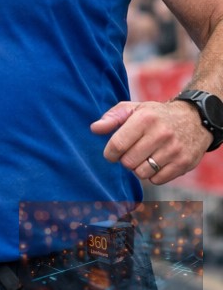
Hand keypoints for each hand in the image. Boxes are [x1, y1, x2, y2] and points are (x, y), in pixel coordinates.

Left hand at [91, 99, 210, 184]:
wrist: (194, 120)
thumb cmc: (156, 114)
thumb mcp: (134, 108)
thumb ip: (112, 118)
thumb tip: (94, 129)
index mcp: (145, 119)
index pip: (118, 144)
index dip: (109, 153)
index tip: (110, 154)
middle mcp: (160, 134)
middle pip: (129, 162)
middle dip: (124, 160)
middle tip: (129, 153)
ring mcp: (174, 150)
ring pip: (142, 173)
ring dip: (138, 168)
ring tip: (142, 157)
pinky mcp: (184, 164)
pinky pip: (157, 180)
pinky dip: (152, 175)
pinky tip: (155, 163)